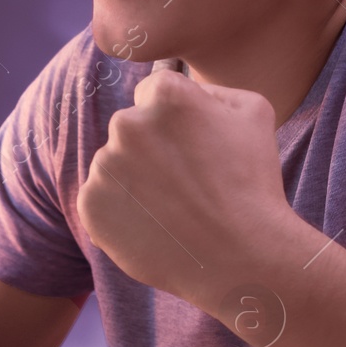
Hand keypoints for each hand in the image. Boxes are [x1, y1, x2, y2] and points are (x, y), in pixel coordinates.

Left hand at [75, 68, 294, 301]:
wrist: (242, 257)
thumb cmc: (253, 183)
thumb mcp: (254, 112)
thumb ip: (212, 89)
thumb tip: (185, 90)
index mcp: (165, 96)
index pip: (154, 92)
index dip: (175, 120)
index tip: (193, 146)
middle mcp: (127, 124)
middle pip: (131, 128)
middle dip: (152, 148)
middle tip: (186, 182)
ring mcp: (105, 167)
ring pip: (115, 164)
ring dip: (136, 180)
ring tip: (174, 208)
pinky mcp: (91, 206)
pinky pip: (101, 199)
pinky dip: (121, 212)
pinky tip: (156, 226)